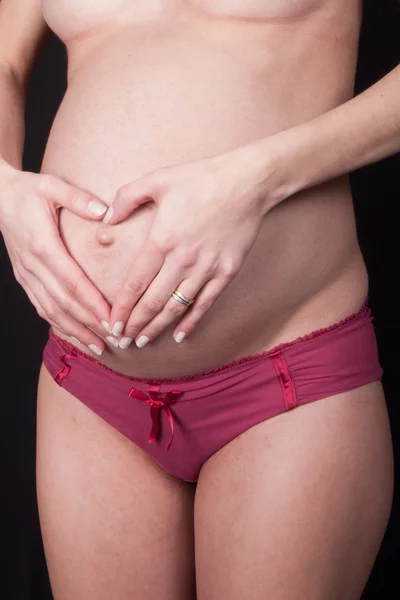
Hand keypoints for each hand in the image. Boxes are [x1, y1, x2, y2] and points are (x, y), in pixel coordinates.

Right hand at [0, 160, 110, 354]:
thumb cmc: (28, 191)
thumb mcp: (51, 185)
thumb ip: (78, 198)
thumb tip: (105, 212)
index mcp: (43, 245)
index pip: (72, 282)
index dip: (92, 304)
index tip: (112, 319)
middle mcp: (33, 266)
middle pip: (64, 303)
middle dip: (90, 325)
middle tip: (115, 339)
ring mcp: (27, 276)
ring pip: (52, 311)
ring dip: (76, 331)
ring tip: (100, 346)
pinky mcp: (25, 279)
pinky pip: (42, 308)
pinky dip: (60, 325)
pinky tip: (76, 336)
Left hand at [104, 148, 268, 348]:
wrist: (248, 182)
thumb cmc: (201, 177)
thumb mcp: (157, 179)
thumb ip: (126, 198)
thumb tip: (106, 220)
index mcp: (162, 240)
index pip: (135, 284)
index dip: (122, 308)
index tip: (111, 324)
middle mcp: (182, 260)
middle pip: (152, 302)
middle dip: (134, 325)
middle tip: (120, 341)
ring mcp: (206, 268)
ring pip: (176, 308)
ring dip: (157, 328)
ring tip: (142, 342)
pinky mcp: (226, 272)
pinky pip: (205, 303)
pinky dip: (191, 322)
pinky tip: (179, 335)